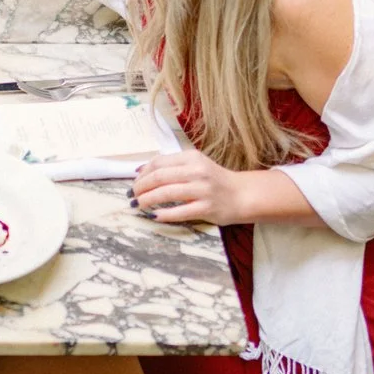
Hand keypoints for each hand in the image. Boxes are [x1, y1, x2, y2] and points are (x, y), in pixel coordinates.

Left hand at [130, 148, 249, 225]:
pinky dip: (164, 214)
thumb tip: (141, 171)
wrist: (242, 195)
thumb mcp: (195, 165)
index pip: (159, 162)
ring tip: (138, 204)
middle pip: (159, 177)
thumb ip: (172, 166)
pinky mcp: (207, 208)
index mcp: (191, 157)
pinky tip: (154, 215)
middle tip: (132, 195)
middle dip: (141, 187)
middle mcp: (196, 171)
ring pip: (166, 193)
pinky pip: (180, 212)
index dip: (143, 173)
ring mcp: (202, 190)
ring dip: (147, 200)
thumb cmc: (214, 180)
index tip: (135, 182)